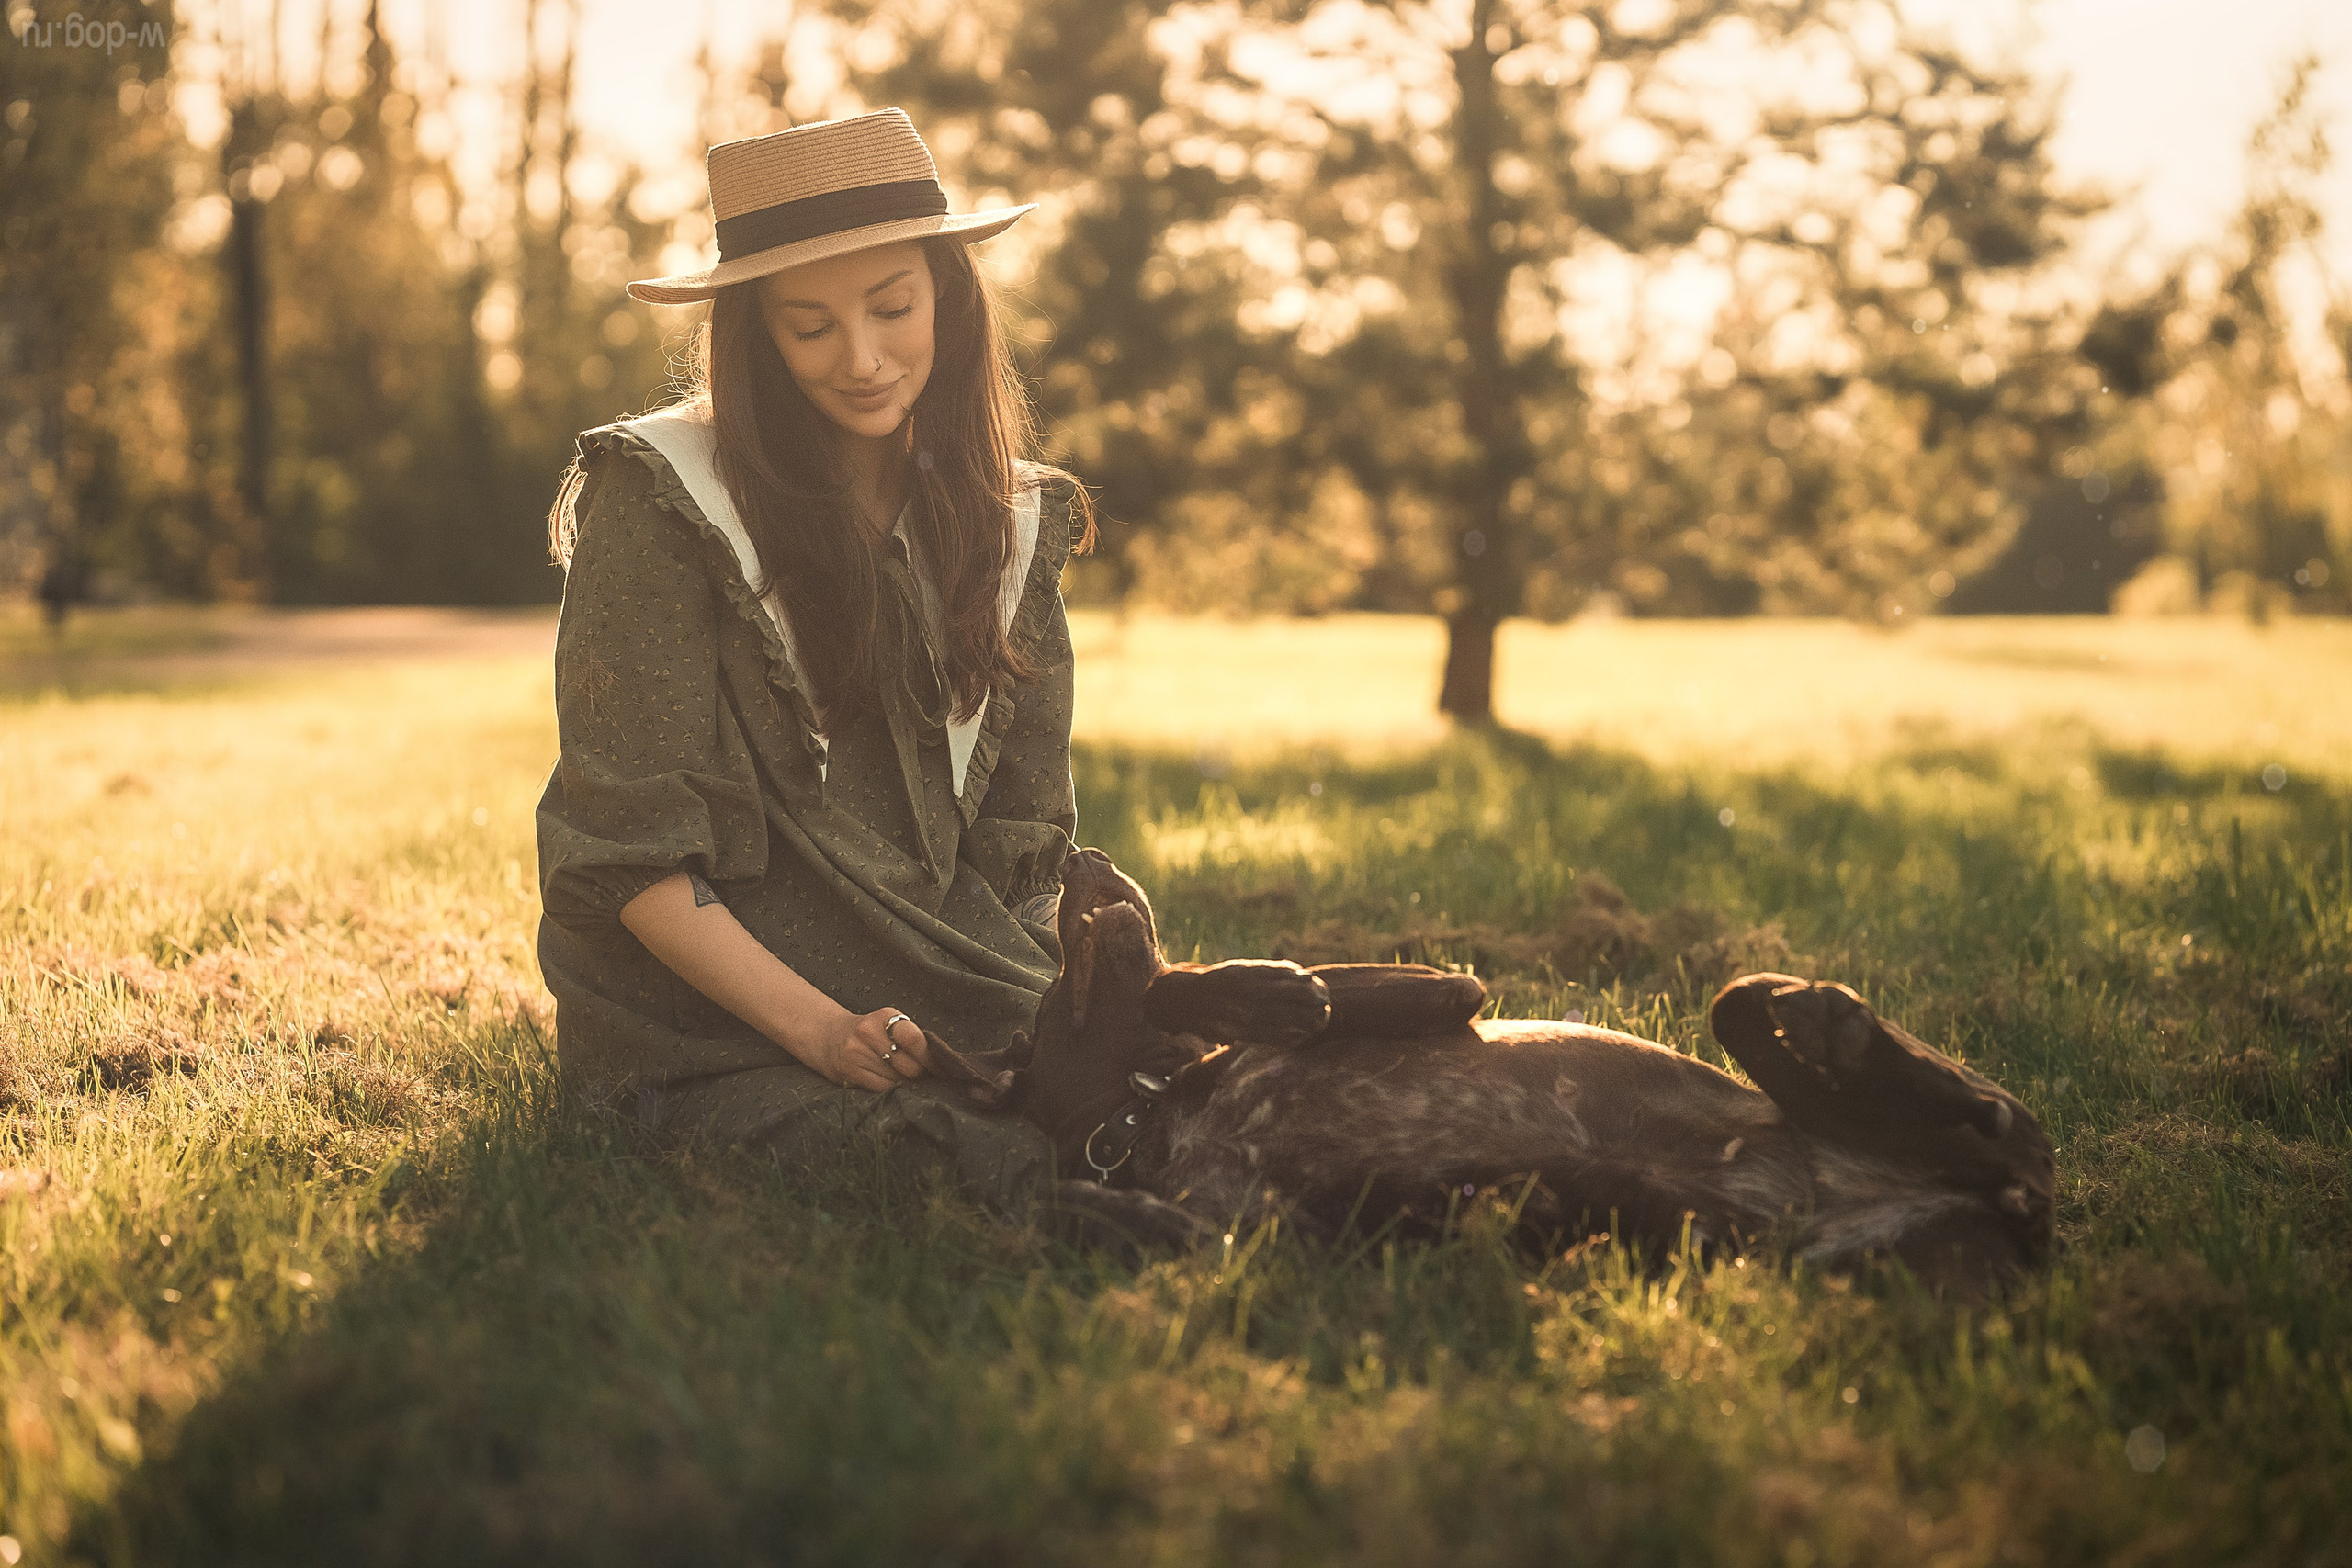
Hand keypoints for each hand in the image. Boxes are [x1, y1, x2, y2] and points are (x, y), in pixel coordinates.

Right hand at [810, 1005, 929, 1091]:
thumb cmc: (870, 1032)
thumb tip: (941, 1064)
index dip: (932, 1059)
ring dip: (907, 1084)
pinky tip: (891, 1085)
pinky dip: (892, 1090)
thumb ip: (912, 1039)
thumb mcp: (889, 1025)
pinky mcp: (848, 1072)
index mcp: (885, 1016)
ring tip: (906, 1079)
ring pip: (897, 1081)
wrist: (828, 1036)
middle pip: (909, 1066)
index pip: (915, 1040)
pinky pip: (882, 1089)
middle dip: (921, 1075)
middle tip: (924, 1076)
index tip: (943, 1069)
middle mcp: (868, 1032)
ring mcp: (856, 1053)